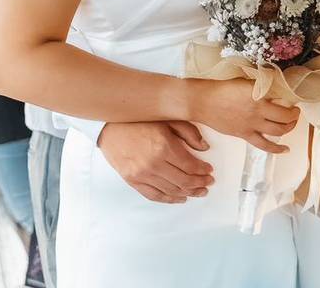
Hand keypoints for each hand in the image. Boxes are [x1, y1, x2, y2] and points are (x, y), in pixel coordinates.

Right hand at [98, 121, 214, 203]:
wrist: (110, 126)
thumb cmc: (141, 120)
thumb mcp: (169, 119)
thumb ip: (189, 133)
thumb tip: (205, 148)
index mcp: (165, 146)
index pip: (190, 165)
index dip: (203, 170)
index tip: (210, 170)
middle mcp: (154, 163)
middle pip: (183, 180)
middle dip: (199, 183)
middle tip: (208, 183)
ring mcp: (142, 174)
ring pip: (171, 190)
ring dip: (188, 193)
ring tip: (199, 192)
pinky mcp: (132, 180)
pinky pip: (154, 195)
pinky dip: (169, 199)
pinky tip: (180, 198)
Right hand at [191, 78, 299, 152]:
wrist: (203, 101)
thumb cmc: (221, 88)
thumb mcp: (245, 81)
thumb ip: (260, 86)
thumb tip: (274, 88)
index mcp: (259, 96)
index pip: (284, 101)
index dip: (292, 102)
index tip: (293, 101)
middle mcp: (258, 111)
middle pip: (284, 117)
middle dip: (293, 116)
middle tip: (294, 113)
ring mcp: (252, 125)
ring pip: (278, 131)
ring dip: (288, 128)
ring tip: (290, 125)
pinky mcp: (244, 134)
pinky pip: (264, 145)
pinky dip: (276, 149)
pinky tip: (285, 149)